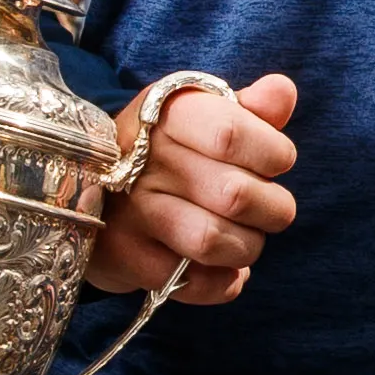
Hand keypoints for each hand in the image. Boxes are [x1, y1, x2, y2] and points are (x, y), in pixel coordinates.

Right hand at [90, 76, 301, 300]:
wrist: (91, 186)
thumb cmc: (172, 149)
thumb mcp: (206, 116)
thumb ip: (250, 107)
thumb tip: (282, 92)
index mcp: (167, 113)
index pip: (231, 134)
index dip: (273, 153)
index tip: (277, 162)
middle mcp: (142, 159)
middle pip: (235, 194)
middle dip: (273, 209)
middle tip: (271, 209)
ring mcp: (128, 211)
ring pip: (213, 242)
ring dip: (247, 247)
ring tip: (245, 239)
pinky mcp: (121, 256)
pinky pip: (190, 282)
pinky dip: (221, 283)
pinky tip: (222, 268)